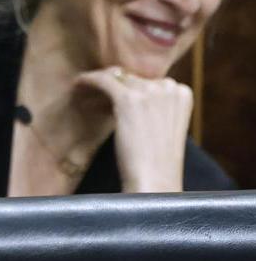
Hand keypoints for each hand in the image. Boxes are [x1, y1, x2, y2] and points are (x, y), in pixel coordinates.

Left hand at [76, 65, 193, 192]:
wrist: (155, 183)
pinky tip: (77, 84)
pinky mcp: (128, 99)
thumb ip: (156, 104)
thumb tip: (129, 82)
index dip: (131, 88)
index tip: (115, 95)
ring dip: (100, 84)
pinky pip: (102, 80)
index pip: (149, 80)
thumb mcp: (165, 125)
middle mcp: (169, 87)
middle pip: (132, 78)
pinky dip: (88, 80)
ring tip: (85, 91)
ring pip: (116, 78)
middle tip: (97, 95)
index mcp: (182, 93)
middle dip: (115, 87)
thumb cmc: (157, 161)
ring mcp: (150, 92)